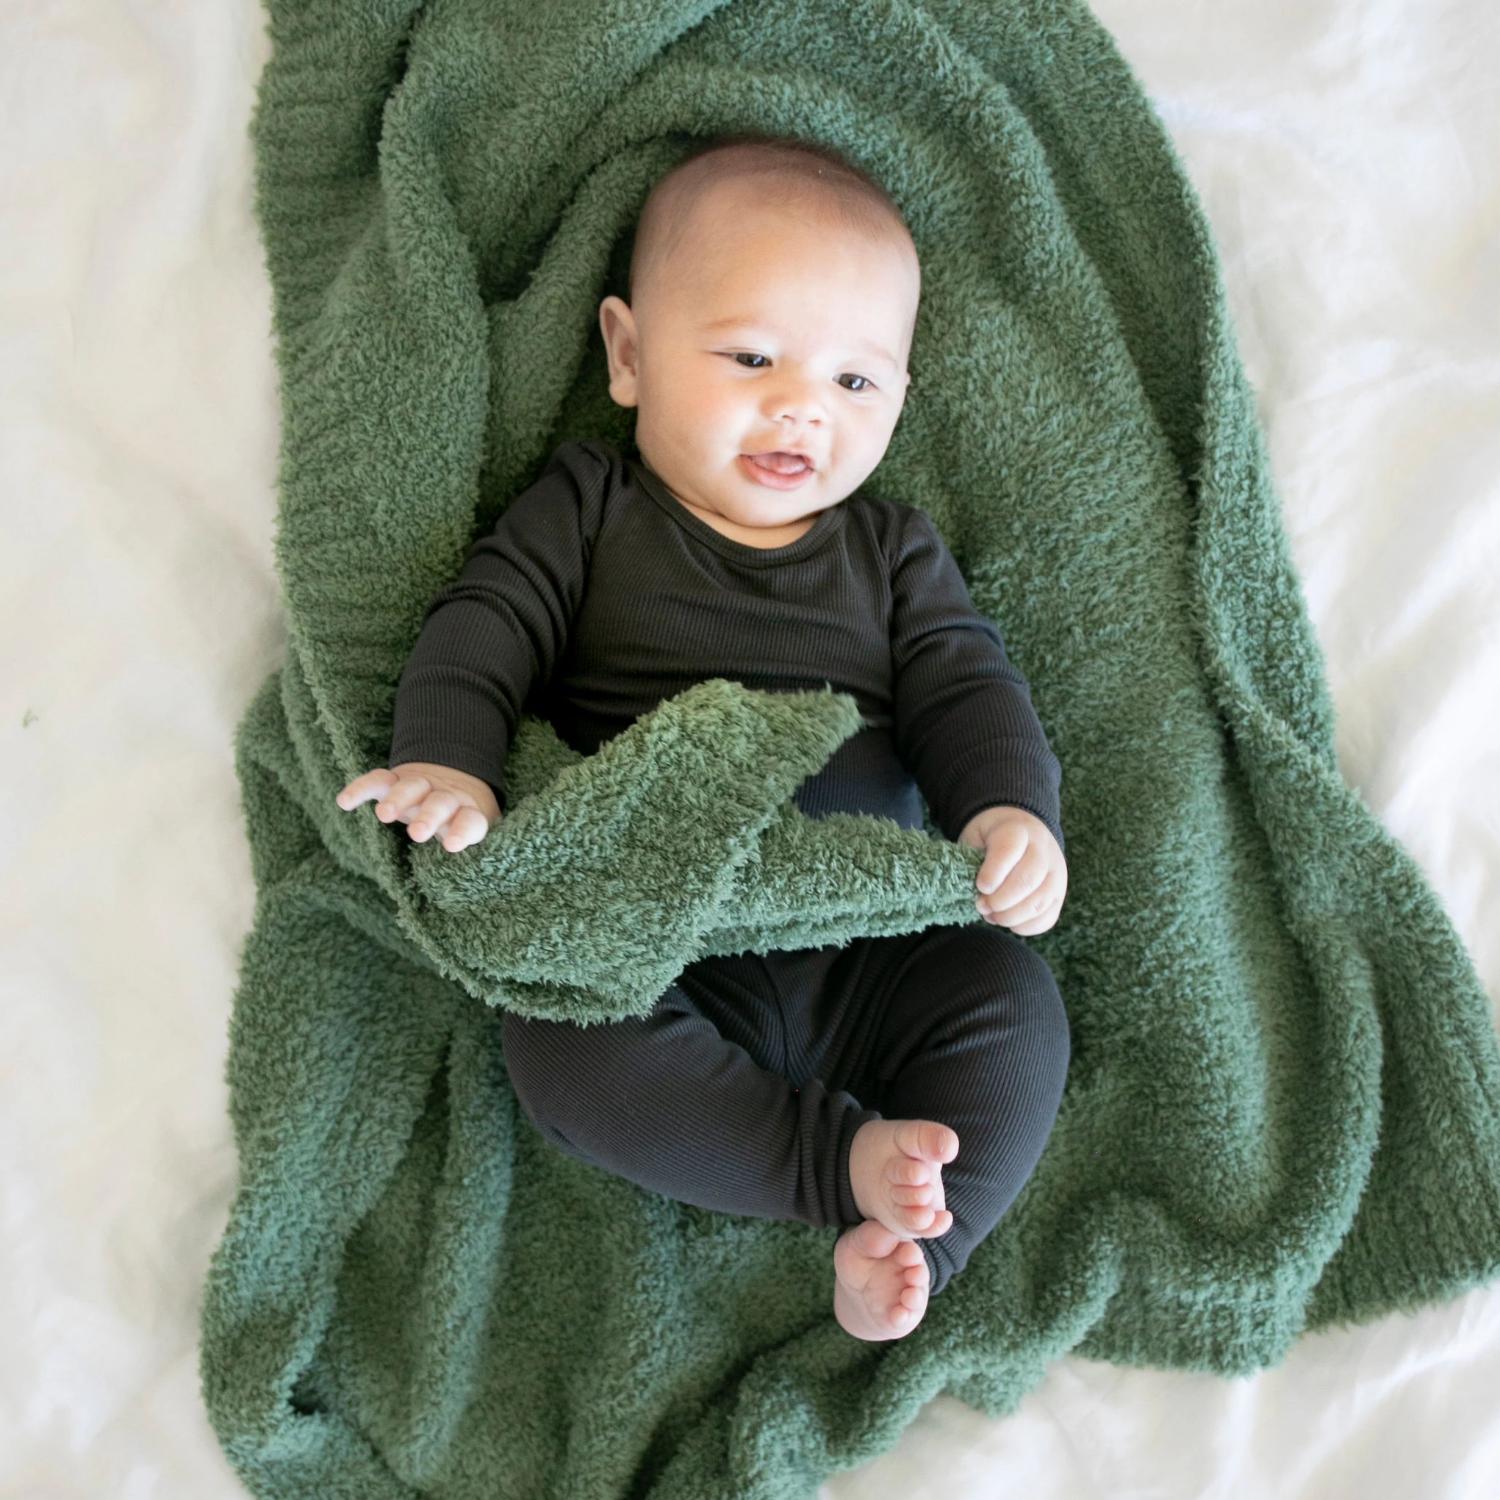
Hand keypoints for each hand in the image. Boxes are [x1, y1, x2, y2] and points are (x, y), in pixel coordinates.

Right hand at [335, 761, 501, 852]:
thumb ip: (473, 856)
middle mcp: (445, 797)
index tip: (452, 845)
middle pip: (440, 802)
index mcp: (468, 813)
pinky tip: (344, 802)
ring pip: (411, 787)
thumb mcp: (475, 835)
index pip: (471, 821)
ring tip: (384, 815)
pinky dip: (362, 788)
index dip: (463, 831)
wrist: (455, 777)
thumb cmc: (463, 819)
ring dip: (399, 799)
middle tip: (417, 833)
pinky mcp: (396, 780)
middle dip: (429, 816)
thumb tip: (476, 894)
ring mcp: (420, 786)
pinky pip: (378, 779)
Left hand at [958, 806, 1066, 935]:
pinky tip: (1009, 922)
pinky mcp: (1059, 894)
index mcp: (1018, 829)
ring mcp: (1056, 873)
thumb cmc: (991, 838)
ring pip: (1040, 902)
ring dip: (1012, 917)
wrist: (1022, 829)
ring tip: (992, 916)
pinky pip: (1047, 918)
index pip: (1009, 849)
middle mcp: (1043, 850)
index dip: (993, 873)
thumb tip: (977, 893)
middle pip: (1028, 880)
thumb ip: (971, 859)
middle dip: (1001, 900)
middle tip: (982, 906)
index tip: (980, 886)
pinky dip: (1025, 926)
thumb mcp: (976, 836)